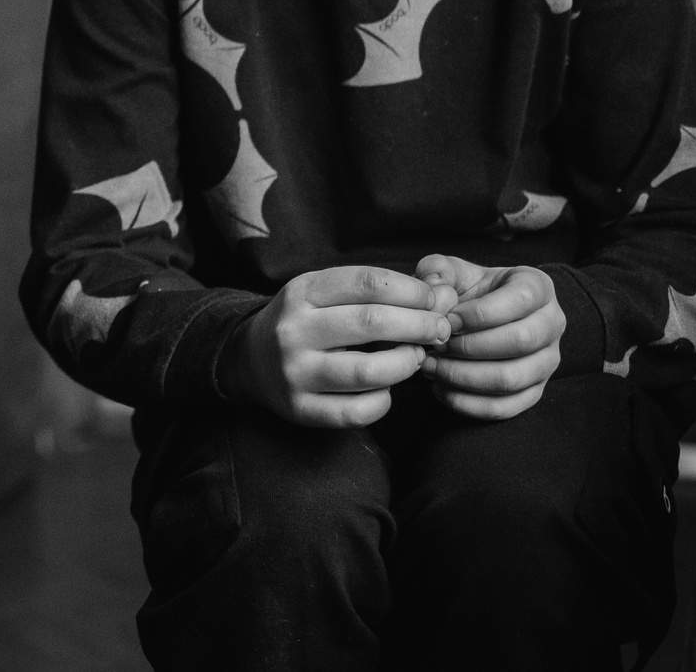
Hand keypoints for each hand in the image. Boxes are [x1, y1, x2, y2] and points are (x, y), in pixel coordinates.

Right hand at [230, 265, 459, 427]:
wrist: (251, 360)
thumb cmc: (308, 322)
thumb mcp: (329, 293)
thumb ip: (382, 290)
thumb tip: (444, 289)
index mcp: (302, 292)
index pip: (368, 283)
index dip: (412, 290)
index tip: (435, 299)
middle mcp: (294, 330)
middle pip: (372, 322)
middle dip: (421, 325)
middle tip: (440, 330)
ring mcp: (295, 372)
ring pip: (369, 372)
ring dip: (406, 363)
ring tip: (416, 357)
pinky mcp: (300, 409)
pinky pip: (357, 411)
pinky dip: (384, 401)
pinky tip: (386, 389)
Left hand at [416, 256, 564, 419]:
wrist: (481, 316)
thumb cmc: (468, 290)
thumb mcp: (453, 271)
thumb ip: (438, 271)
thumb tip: (435, 293)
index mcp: (538, 287)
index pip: (520, 300)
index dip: (480, 313)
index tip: (447, 320)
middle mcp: (551, 324)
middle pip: (520, 342)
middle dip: (470, 347)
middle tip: (436, 346)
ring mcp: (547, 361)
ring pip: (512, 379)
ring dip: (464, 377)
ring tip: (431, 367)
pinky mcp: (534, 392)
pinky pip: (505, 407)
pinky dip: (468, 403)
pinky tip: (440, 389)